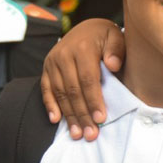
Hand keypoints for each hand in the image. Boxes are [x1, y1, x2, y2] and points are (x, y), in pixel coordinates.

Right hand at [40, 18, 124, 140]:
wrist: (86, 28)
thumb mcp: (115, 36)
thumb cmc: (104, 37)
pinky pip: (46, 89)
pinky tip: (56, 120)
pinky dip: (50, 105)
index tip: (101, 118)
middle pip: (73, 90)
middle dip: (82, 114)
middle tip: (90, 133)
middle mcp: (63, 55)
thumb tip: (113, 65)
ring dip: (69, 115)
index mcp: (82, 48)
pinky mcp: (46, 68)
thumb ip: (116, 49)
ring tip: (77, 133)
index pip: (87, 79)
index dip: (94, 100)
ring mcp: (52, 62)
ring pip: (60, 93)